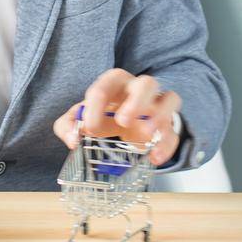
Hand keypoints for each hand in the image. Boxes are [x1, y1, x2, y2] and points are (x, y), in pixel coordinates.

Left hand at [53, 69, 182, 166]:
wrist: (127, 123)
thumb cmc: (103, 115)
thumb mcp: (82, 118)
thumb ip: (67, 126)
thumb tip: (73, 139)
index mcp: (115, 83)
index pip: (106, 85)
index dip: (96, 106)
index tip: (90, 130)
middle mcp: (139, 90)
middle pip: (146, 83)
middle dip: (136, 101)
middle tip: (123, 121)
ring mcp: (157, 106)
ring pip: (170, 99)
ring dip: (159, 115)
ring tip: (146, 133)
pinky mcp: (168, 125)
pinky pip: (174, 130)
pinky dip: (167, 144)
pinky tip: (155, 158)